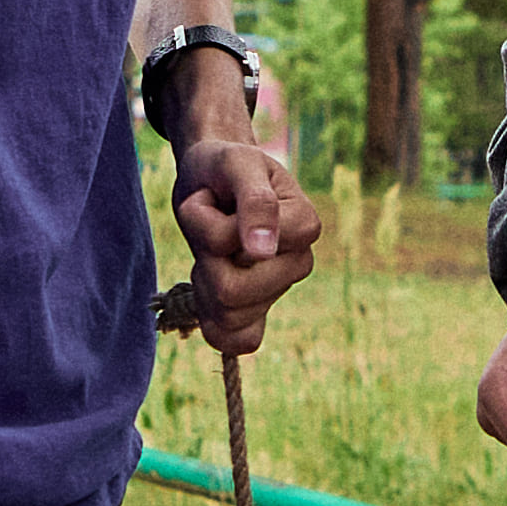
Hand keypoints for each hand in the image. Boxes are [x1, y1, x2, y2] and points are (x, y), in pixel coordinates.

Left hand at [170, 136, 322, 353]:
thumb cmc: (224, 166)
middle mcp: (298, 262)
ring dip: (202, 276)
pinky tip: (207, 288)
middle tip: (207, 222)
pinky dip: (212, 320)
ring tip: (210, 246)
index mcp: (305, 225)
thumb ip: (255, 202)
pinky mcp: (256, 311)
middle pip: (233, 290)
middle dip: (203, 255)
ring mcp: (277, 290)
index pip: (247, 253)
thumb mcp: (236, 164)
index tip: (214, 197)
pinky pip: (237, 341)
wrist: (211, 176)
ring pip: (227, 314)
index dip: (212, 226)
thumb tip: (263, 251)